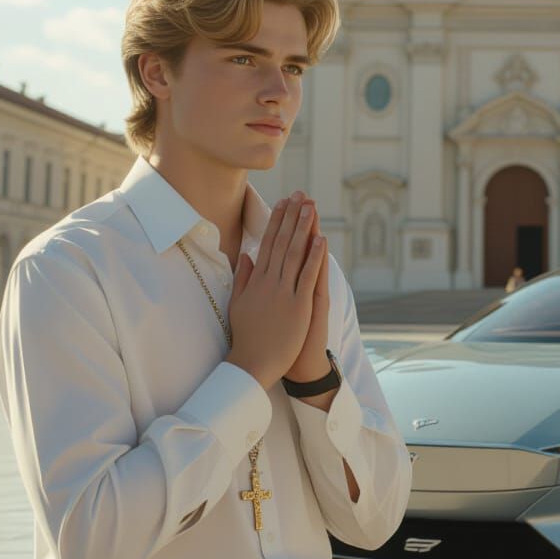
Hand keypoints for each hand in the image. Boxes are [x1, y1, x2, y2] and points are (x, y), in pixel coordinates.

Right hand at [226, 192, 324, 388]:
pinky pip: (308, 276)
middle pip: (281, 243)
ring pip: (294, 254)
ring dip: (303, 229)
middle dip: (291, 218)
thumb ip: (243, 278)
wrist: (253, 363)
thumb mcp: (238, 304)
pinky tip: (321, 239)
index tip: (283, 203)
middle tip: (299, 195)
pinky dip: (314, 257)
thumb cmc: (247, 336)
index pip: (267, 244)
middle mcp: (268, 282)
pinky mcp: (298, 305)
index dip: (276, 222)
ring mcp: (283, 293)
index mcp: (255, 281)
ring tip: (310, 208)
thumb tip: (247, 255)